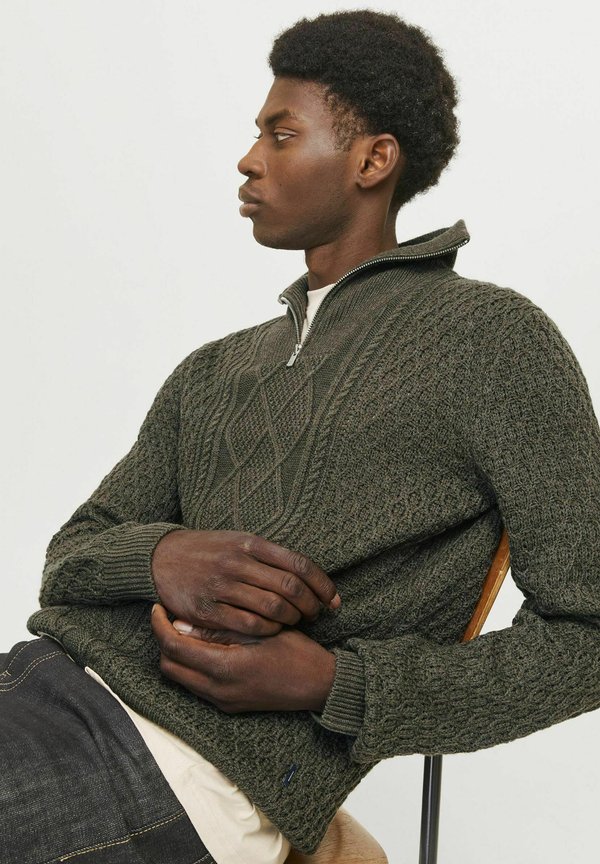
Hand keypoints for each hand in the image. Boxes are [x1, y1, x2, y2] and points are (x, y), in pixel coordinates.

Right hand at [151, 529, 339, 637]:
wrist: (162, 558)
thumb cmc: (208, 551)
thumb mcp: (238, 541)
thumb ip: (270, 556)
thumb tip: (308, 574)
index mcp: (251, 543)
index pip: (300, 564)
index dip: (322, 584)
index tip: (333, 599)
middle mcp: (238, 563)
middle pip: (290, 587)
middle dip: (311, 605)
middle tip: (316, 615)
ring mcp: (222, 586)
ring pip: (272, 608)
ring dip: (291, 619)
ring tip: (296, 622)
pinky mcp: (208, 610)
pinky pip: (248, 625)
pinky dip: (268, 631)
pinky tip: (272, 630)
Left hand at [151, 603, 336, 712]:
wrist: (320, 685)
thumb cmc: (296, 652)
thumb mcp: (259, 631)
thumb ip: (219, 629)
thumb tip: (181, 624)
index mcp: (224, 668)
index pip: (173, 647)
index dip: (160, 625)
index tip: (158, 607)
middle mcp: (218, 691)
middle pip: (169, 666)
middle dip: (163, 640)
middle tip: (169, 616)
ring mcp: (223, 702)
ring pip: (181, 677)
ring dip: (177, 653)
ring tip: (187, 627)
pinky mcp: (229, 705)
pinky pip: (196, 685)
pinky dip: (192, 664)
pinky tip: (205, 644)